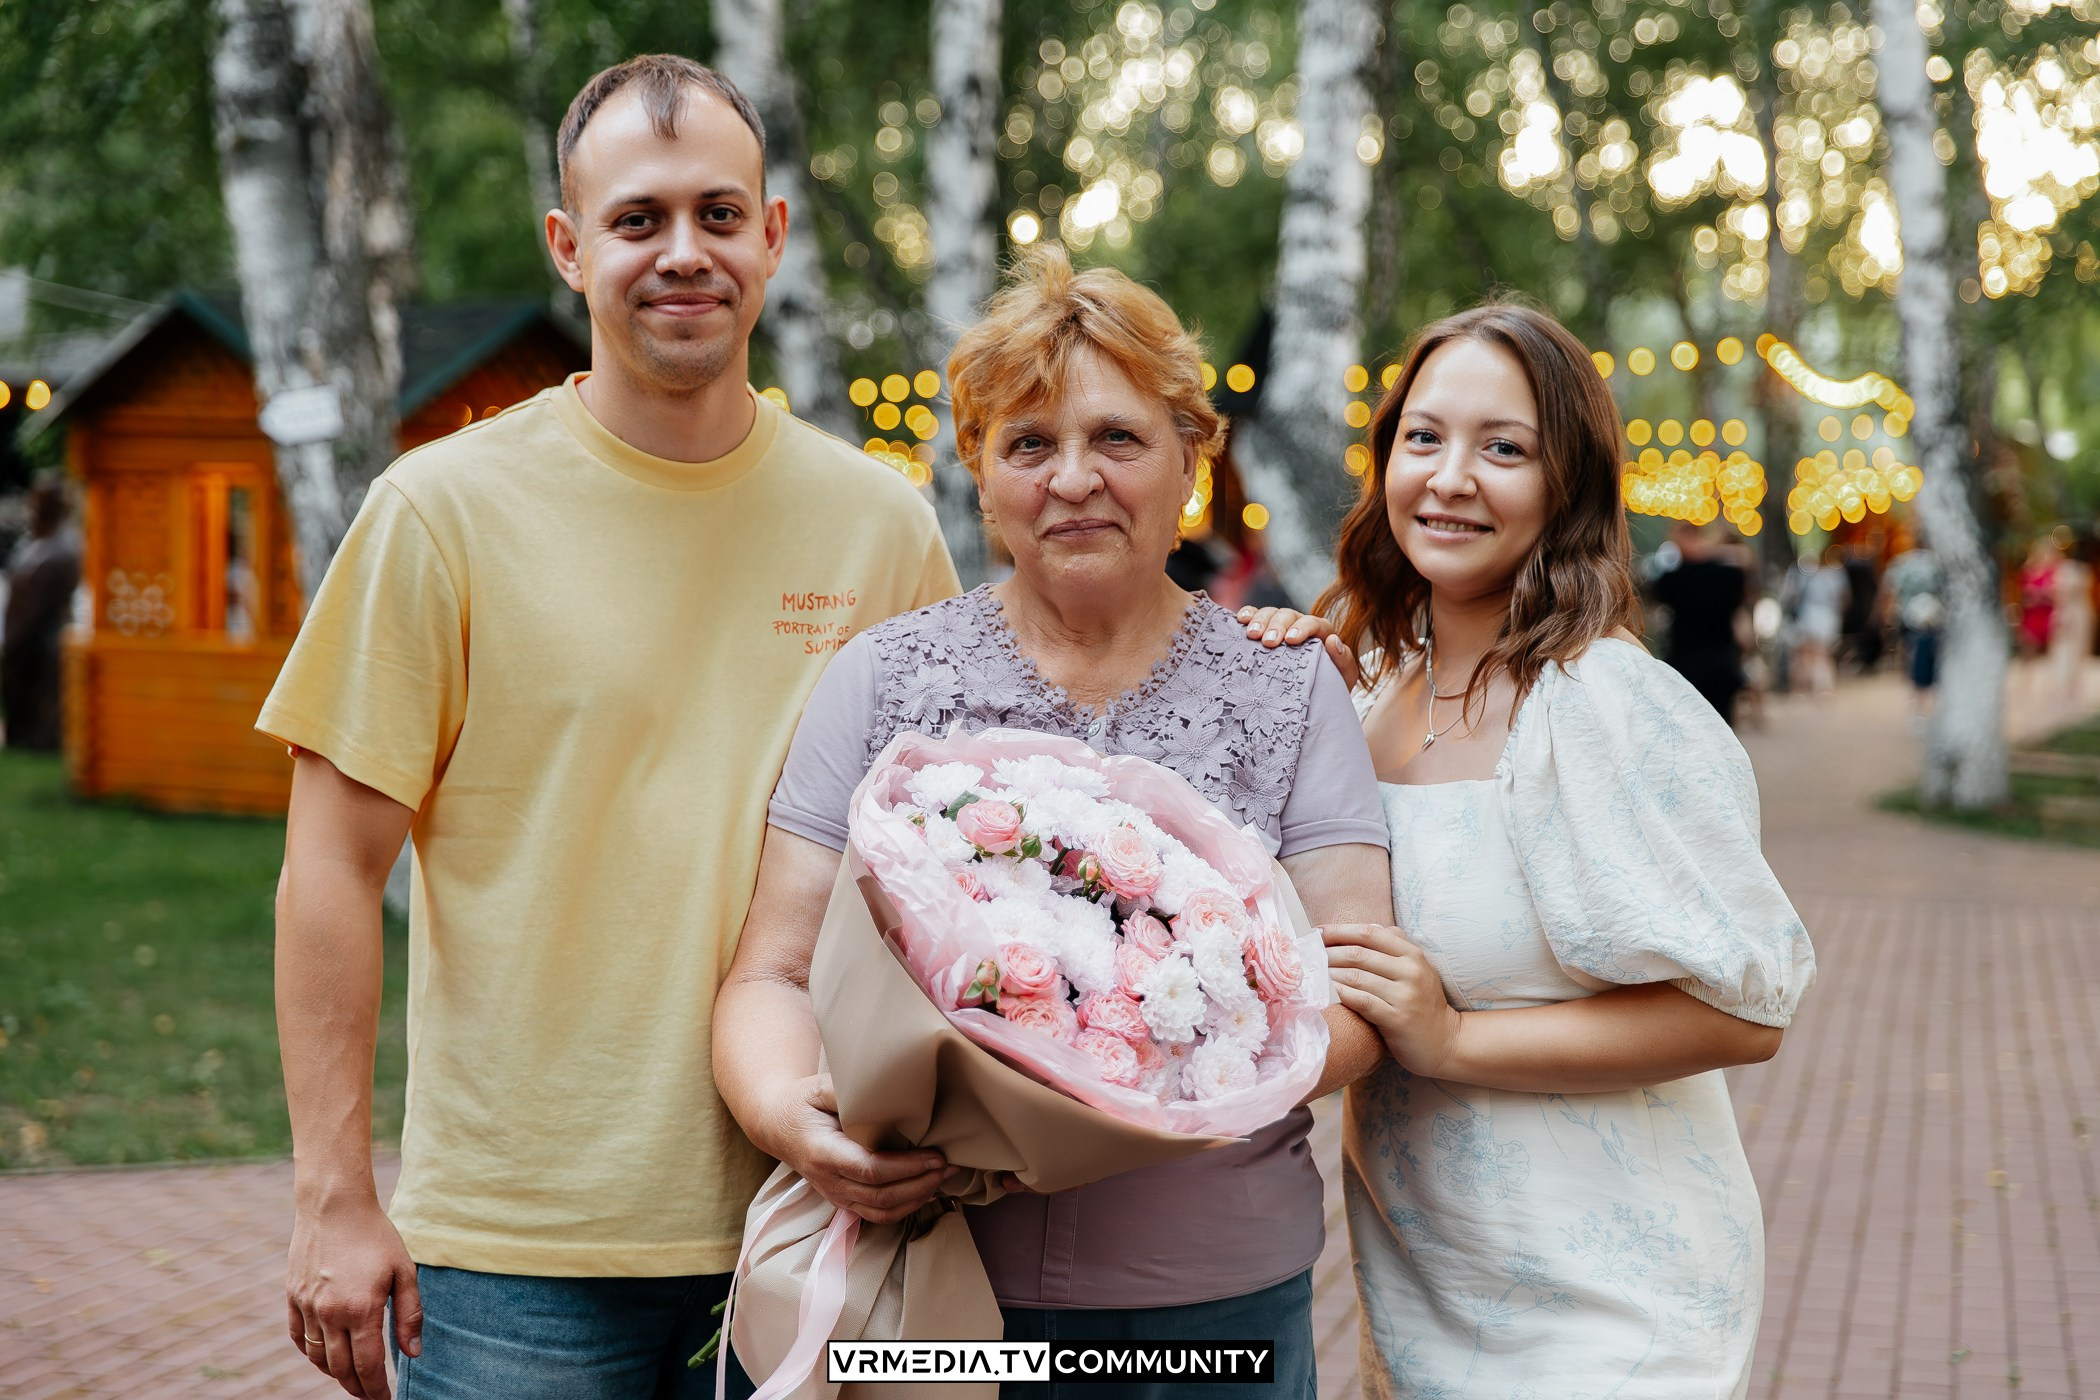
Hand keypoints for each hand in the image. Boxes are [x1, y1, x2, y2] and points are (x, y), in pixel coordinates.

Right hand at [285, 1192, 420, 1399]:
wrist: (335, 1206)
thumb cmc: (376, 1237)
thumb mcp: (403, 1272)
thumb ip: (409, 1315)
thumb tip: (413, 1353)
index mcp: (361, 1310)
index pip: (368, 1366)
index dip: (376, 1389)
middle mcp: (330, 1314)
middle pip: (340, 1368)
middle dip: (356, 1388)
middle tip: (369, 1395)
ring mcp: (307, 1307)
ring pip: (316, 1357)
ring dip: (333, 1373)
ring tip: (351, 1378)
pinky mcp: (292, 1297)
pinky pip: (297, 1338)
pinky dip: (310, 1353)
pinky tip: (324, 1356)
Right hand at [766, 1075, 949, 1223]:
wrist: (778, 1127)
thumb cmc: (802, 1103)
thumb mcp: (818, 1087)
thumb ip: (845, 1089)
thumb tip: (884, 1087)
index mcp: (823, 1152)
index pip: (869, 1169)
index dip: (906, 1167)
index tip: (935, 1156)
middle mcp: (828, 1180)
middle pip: (880, 1195)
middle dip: (920, 1183)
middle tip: (948, 1165)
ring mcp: (835, 1194)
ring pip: (881, 1211)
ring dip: (916, 1198)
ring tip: (943, 1177)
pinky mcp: (843, 1200)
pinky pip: (876, 1214)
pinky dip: (904, 1208)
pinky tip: (925, 1191)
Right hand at [1236, 606, 1360, 688]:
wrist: (1314, 695)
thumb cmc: (1330, 684)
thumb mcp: (1343, 676)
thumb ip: (1343, 659)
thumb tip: (1332, 641)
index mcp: (1321, 632)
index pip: (1313, 623)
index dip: (1302, 628)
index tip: (1291, 640)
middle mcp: (1300, 624)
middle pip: (1288, 615)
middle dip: (1277, 626)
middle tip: (1268, 642)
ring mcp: (1281, 626)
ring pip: (1270, 613)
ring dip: (1260, 621)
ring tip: (1251, 634)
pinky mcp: (1264, 631)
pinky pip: (1255, 616)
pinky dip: (1248, 614)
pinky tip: (1241, 620)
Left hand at [1322, 923, 1461, 1077]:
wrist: (1446, 1042)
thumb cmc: (1422, 1003)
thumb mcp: (1416, 969)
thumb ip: (1394, 947)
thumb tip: (1363, 927)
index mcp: (1412, 954)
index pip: (1369, 933)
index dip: (1338, 930)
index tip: (1315, 933)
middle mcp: (1411, 970)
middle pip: (1358, 953)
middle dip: (1327, 952)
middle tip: (1305, 956)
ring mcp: (1405, 995)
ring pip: (1356, 976)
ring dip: (1328, 974)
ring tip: (1310, 974)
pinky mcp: (1397, 1019)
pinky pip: (1361, 1001)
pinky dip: (1340, 994)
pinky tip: (1326, 992)